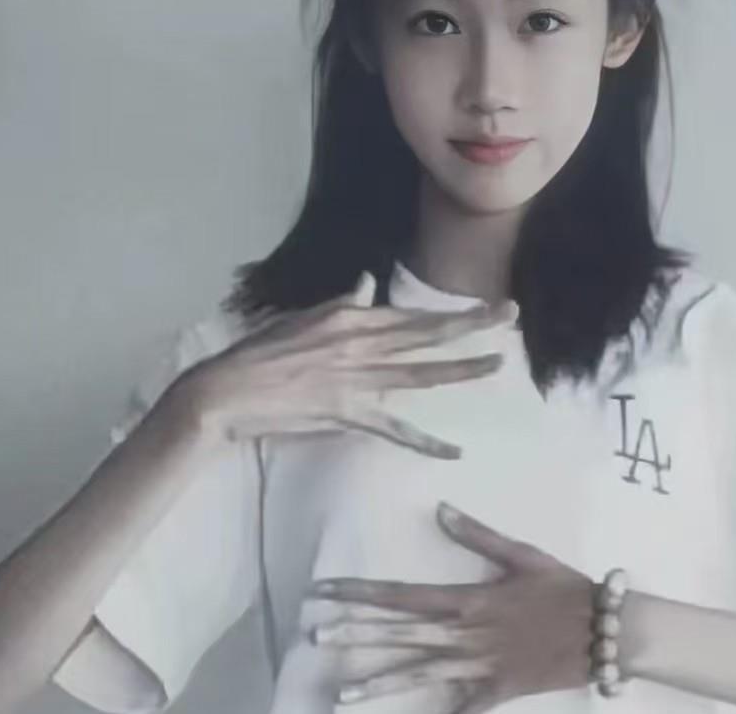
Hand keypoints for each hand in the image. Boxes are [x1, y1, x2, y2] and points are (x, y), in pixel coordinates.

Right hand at [170, 272, 517, 458]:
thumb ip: (339, 305)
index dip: (453, 313)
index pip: (413, 316)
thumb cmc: (260, 353)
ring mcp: (356, 380)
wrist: (226, 392)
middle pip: (425, 334)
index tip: (488, 308)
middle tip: (509, 313)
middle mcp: (360, 343)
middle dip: (471, 324)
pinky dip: (424, 442)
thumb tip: (365, 285)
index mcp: (350, 320)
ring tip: (497, 364)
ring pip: (419, 373)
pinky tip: (453, 450)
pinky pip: (393, 429)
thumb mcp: (301, 318)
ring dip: (460, 369)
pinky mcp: (346, 413)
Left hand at [310, 503, 595, 711]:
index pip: (402, 595)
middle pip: (402, 636)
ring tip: (341, 693)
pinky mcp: (497, 693)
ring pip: (421, 677)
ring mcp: (479, 668)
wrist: (605, 630)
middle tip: (315, 634)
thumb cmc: (562, 587)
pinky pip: (463, 708)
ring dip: (381, 683)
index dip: (362, 592)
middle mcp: (466, 636)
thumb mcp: (522, 554)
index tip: (325, 589)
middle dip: (357, 634)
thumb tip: (439, 508)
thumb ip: (478, 534)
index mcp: (468, 599)